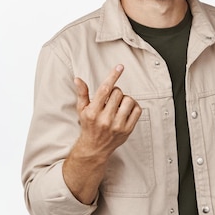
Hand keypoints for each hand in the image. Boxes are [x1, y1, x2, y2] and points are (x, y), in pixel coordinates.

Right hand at [63, 65, 141, 203]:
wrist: (94, 148)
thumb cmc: (88, 126)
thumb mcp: (82, 109)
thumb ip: (82, 93)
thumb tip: (78, 79)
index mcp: (93, 112)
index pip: (104, 89)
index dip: (113, 76)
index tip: (120, 67)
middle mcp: (105, 119)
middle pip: (118, 93)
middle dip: (115, 92)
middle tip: (110, 99)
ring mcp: (117, 125)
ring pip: (128, 100)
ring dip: (124, 99)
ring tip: (118, 104)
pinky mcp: (127, 130)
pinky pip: (137, 110)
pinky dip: (133, 106)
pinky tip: (126, 109)